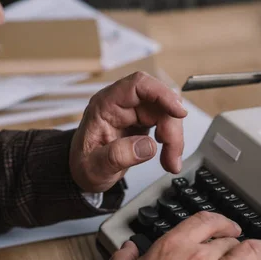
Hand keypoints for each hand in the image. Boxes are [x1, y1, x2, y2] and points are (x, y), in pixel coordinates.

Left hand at [70, 72, 187, 192]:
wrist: (82, 172)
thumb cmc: (83, 165)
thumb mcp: (94, 167)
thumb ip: (118, 156)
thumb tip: (148, 146)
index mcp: (105, 105)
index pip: (138, 85)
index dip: (162, 94)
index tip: (179, 112)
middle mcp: (120, 104)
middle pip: (158, 102)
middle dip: (171, 129)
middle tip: (172, 156)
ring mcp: (132, 112)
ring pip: (166, 114)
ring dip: (174, 138)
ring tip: (170, 162)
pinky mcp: (141, 122)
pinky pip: (165, 124)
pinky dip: (171, 141)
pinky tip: (166, 156)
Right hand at [106, 212, 260, 259]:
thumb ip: (124, 258)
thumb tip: (128, 249)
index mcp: (175, 247)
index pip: (205, 222)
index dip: (220, 221)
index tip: (225, 226)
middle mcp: (201, 258)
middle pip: (229, 241)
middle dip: (237, 241)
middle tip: (242, 244)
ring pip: (250, 255)